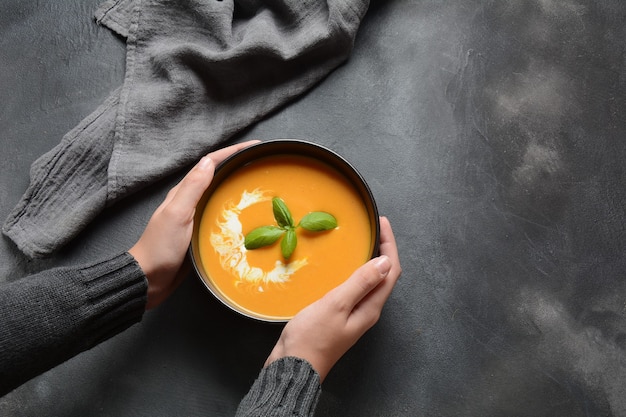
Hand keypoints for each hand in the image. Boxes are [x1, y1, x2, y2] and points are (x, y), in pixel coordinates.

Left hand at [129, 140, 259, 309]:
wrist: (148, 280)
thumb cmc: (160, 248)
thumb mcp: (177, 215)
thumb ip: (192, 189)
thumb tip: (209, 162)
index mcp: (184, 193)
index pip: (210, 163)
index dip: (232, 152)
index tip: (254, 146)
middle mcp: (190, 202)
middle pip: (217, 176)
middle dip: (238, 165)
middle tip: (261, 163)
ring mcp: (196, 219)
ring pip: (220, 196)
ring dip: (238, 187)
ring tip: (259, 185)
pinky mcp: (201, 235)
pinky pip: (222, 217)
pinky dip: (235, 211)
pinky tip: (247, 218)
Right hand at [264, 216, 401, 381]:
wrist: (293, 367)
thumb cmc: (312, 337)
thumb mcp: (336, 305)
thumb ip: (360, 283)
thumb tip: (385, 262)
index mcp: (370, 308)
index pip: (390, 272)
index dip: (390, 245)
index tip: (383, 223)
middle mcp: (366, 311)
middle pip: (383, 277)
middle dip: (383, 250)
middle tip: (374, 228)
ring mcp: (353, 316)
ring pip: (370, 283)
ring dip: (370, 261)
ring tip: (362, 241)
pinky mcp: (339, 317)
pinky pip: (355, 289)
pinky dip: (355, 272)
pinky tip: (342, 267)